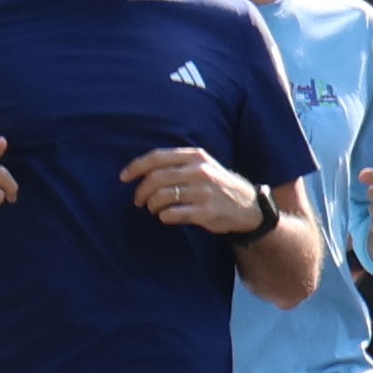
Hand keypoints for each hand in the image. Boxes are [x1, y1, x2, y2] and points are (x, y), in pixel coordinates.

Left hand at [126, 142, 262, 236]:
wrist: (248, 206)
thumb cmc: (218, 185)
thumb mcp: (203, 165)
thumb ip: (177, 163)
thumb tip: (142, 170)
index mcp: (195, 156)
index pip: (157, 157)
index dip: (136, 167)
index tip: (123, 178)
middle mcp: (199, 171)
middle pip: (155, 178)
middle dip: (141, 191)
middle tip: (138, 201)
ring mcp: (203, 192)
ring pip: (161, 197)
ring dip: (151, 205)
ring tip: (153, 209)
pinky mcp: (205, 211)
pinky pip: (172, 214)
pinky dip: (164, 216)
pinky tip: (166, 216)